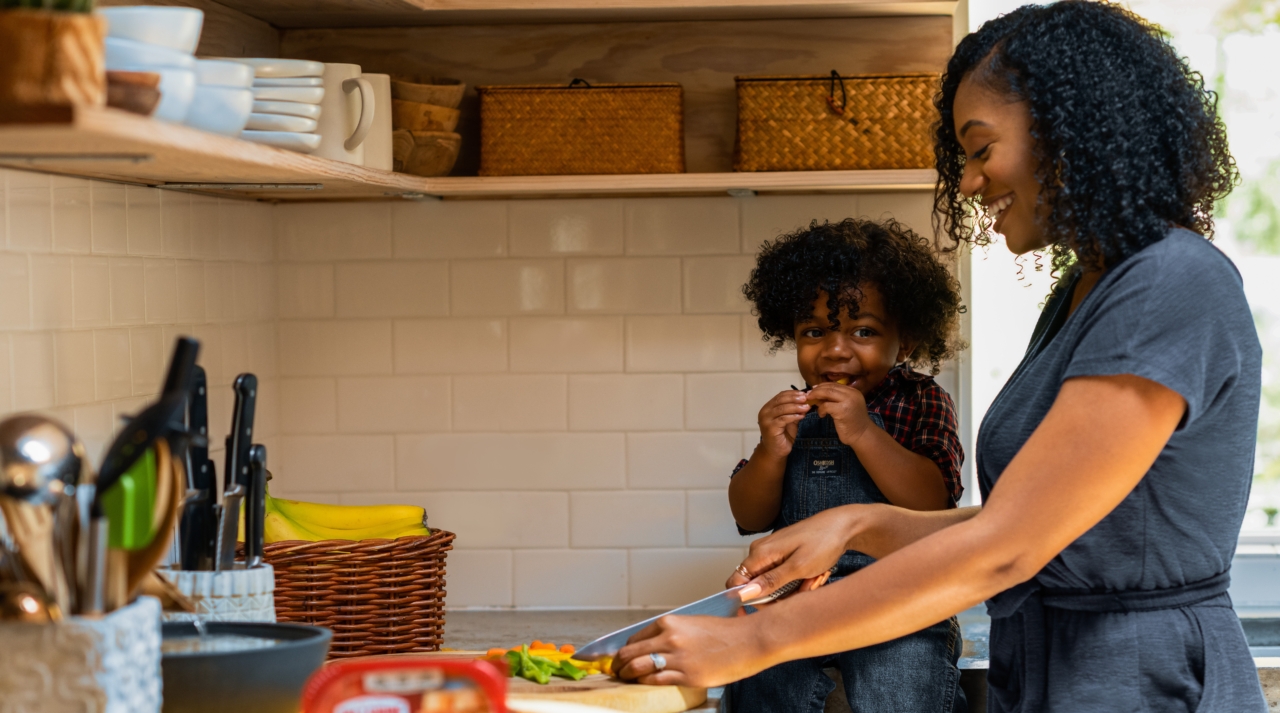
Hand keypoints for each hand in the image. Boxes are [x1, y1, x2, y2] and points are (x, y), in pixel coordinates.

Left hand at [612, 614, 770, 687]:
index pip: (635, 637)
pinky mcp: (686, 676)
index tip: (621, 656)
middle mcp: (669, 638)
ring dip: (626, 675)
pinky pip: (655, 680)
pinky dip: (644, 683)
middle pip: (630, 653)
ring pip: (637, 668)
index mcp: (669, 622)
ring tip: (624, 679)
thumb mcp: (692, 623)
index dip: (624, 650)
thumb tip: (654, 645)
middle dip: (618, 664)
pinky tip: (642, 684)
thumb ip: (672, 633)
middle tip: (615, 670)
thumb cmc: (725, 632)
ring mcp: (677, 658)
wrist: (748, 641)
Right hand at [726, 506, 874, 595]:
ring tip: (813, 579)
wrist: (843, 526)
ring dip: (794, 590)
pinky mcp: (782, 556)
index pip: (736, 583)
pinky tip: (812, 576)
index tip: (764, 613)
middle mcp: (761, 552)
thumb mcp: (799, 567)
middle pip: (758, 588)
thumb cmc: (823, 541)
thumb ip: (771, 582)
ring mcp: (772, 554)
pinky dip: (798, 582)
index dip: (744, 601)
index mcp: (760, 553)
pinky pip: (783, 578)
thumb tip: (746, 593)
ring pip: (773, 585)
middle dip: (781, 596)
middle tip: (804, 589)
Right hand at [756, 389, 810, 459]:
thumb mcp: (790, 420)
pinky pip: (783, 419)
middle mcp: (764, 412)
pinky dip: (794, 416)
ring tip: (807, 407)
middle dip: (795, 398)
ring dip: (796, 407)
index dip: (793, 393)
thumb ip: (795, 411)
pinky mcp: (770, 428)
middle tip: (806, 398)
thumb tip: (807, 401)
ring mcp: (766, 420)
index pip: (780, 396)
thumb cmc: (783, 435)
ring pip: (782, 409)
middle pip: (781, 400)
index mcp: (768, 407)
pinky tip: (802, 416)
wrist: (776, 452)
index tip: (805, 394)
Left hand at [806, 383, 873, 448]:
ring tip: (812, 403)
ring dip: (817, 397)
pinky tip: (822, 415)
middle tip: (808, 395)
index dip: (822, 386)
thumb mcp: (844, 406)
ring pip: (827, 393)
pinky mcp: (842, 410)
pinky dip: (821, 409)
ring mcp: (848, 401)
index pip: (834, 384)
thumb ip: (834, 399)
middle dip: (817, 390)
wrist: (862, 435)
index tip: (813, 390)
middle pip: (830, 387)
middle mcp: (852, 394)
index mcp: (853, 391)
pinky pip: (826, 405)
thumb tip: (817, 394)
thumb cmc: (852, 422)